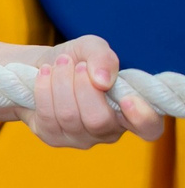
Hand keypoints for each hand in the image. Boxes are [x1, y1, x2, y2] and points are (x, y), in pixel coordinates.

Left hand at [24, 36, 164, 146]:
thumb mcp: (92, 49)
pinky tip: (45, 73)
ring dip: (62, 83)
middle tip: (77, 65)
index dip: (143, 118)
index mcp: (131, 111)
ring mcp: (80, 138)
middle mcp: (109, 131)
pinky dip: (45, 90)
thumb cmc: (76, 60)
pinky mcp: (53, 137)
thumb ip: (103, 58)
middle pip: (99, 120)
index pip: (149, 128)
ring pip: (70, 116)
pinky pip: (48, 117)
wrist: (39, 67)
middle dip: (83, 87)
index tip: (128, 99)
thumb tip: (103, 81)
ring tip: (60, 63)